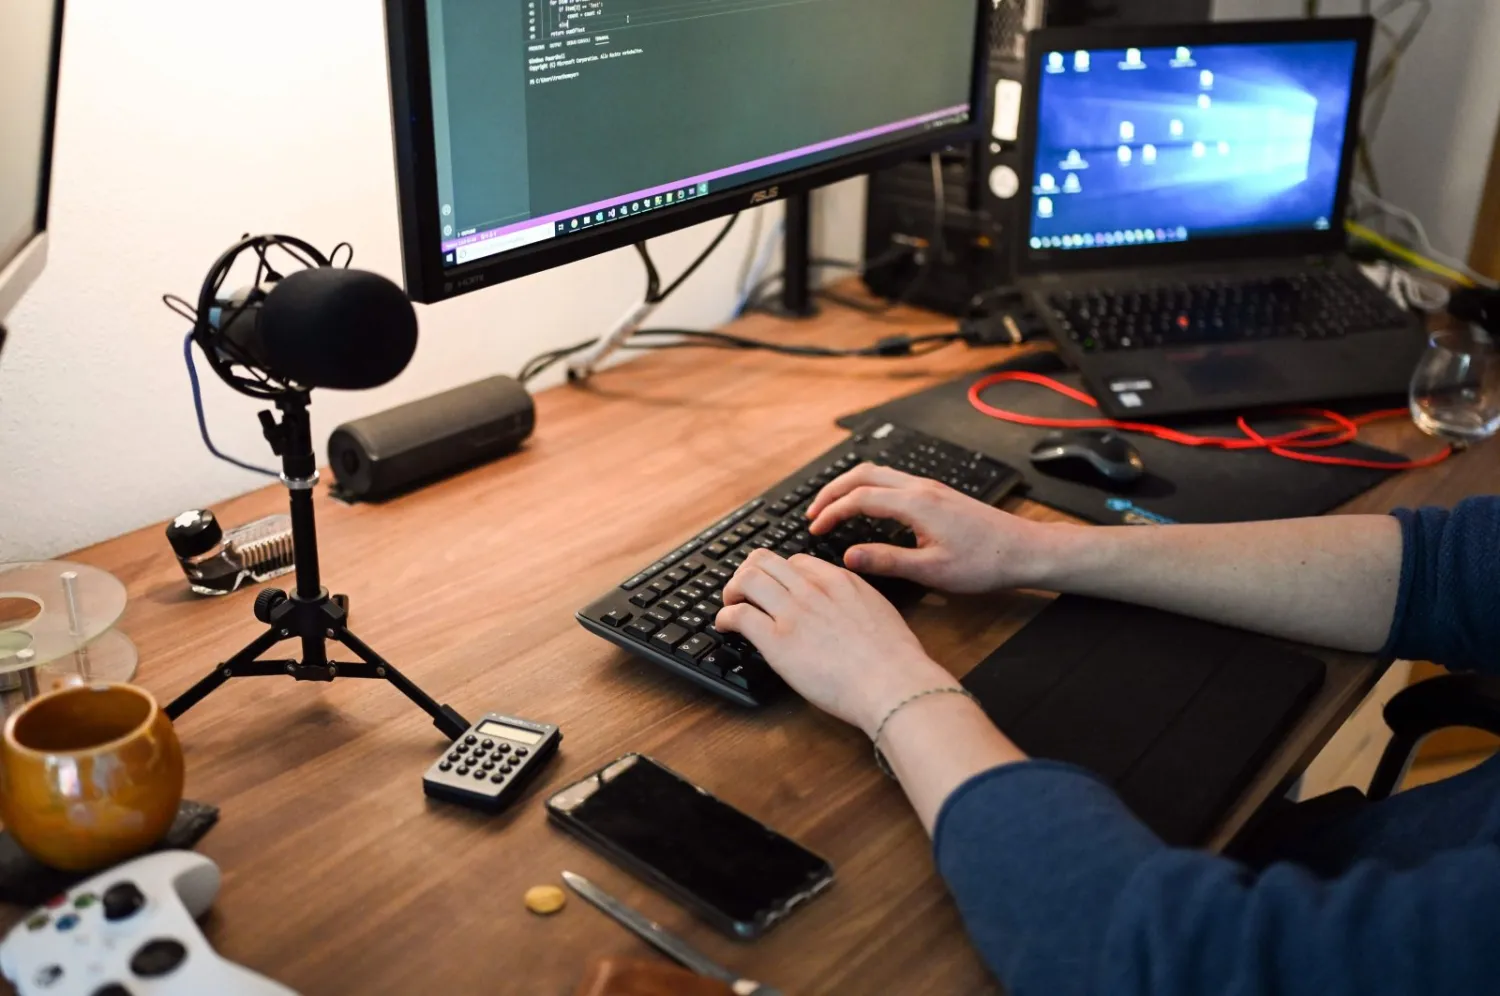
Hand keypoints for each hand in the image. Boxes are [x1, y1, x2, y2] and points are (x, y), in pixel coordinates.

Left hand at [716, 549, 957, 736]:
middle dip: (749, 572)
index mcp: (840, 580)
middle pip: (765, 561)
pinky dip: (725, 617)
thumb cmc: (895, 660)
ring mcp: (793, 612)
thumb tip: (845, 613)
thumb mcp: (880, 612)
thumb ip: (856, 603)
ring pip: (747, 579)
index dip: (781, 574)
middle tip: (744, 590)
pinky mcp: (776, 640)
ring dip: (733, 590)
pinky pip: (738, 615)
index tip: (777, 588)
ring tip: (731, 604)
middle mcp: (813, 588)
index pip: (798, 562)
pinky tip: (725, 626)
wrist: (892, 682)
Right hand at [805, 463, 1056, 593]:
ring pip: (878, 473)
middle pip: (863, 473)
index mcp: (916, 503)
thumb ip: (887, 561)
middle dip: (832, 490)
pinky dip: (868, 489)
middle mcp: (921, 488)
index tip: (814, 529)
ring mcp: (930, 488)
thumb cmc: (985, 562)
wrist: (1024, 550)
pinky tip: (866, 508)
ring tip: (832, 508)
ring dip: (850, 486)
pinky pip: (892, 481)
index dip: (831, 512)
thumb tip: (848, 556)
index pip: (859, 498)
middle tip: (812, 513)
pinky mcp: (937, 494)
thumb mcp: (932, 571)